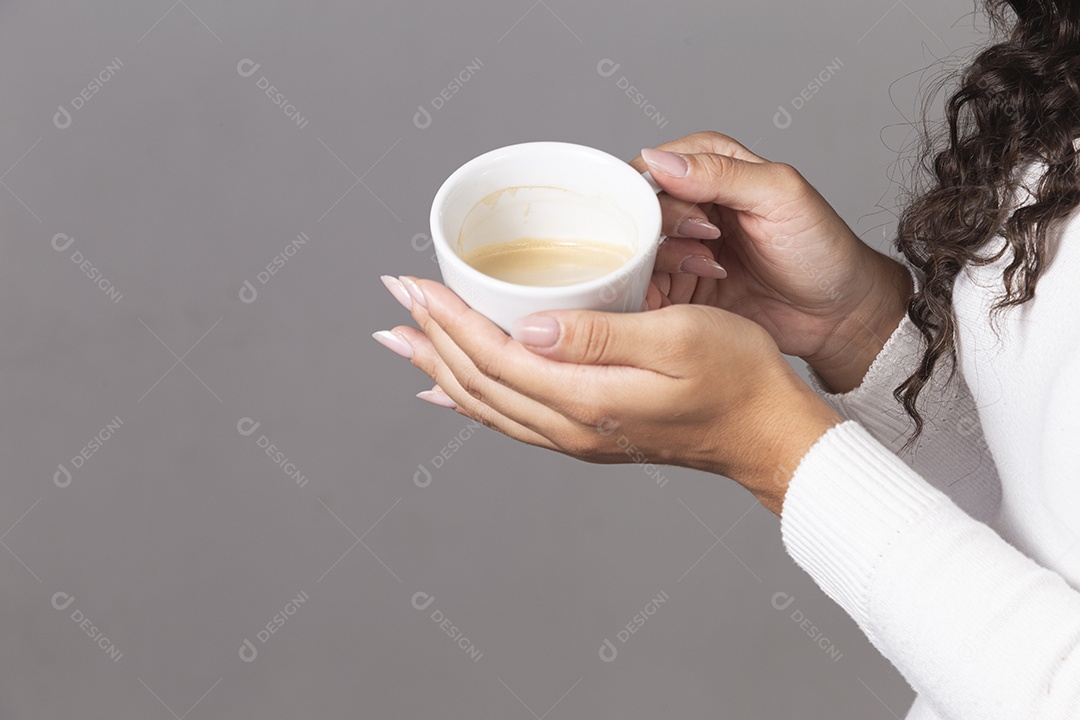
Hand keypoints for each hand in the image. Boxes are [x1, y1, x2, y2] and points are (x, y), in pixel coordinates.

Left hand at [375, 275, 841, 515]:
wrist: (767, 432)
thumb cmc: (739, 376)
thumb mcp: (678, 338)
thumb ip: (600, 335)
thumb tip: (529, 329)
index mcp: (587, 398)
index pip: (494, 356)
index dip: (448, 318)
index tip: (413, 283)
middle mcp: (570, 426)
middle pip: (476, 382)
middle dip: (430, 337)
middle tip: (395, 298)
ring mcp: (576, 436)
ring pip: (486, 404)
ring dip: (439, 369)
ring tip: (404, 341)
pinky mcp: (586, 434)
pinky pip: (510, 419)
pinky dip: (470, 400)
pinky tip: (449, 393)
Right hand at [632, 131, 911, 391]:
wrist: (836, 312)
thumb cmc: (820, 248)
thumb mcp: (780, 196)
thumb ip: (720, 173)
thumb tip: (659, 161)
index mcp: (706, 163)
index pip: (648, 168)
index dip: (651, 192)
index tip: (685, 215)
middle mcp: (686, 201)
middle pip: (635, 211)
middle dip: (663, 229)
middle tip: (706, 241)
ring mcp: (679, 246)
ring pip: (634, 251)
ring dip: (668, 261)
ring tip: (713, 268)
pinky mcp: (678, 287)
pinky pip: (643, 287)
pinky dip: (660, 292)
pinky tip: (698, 291)